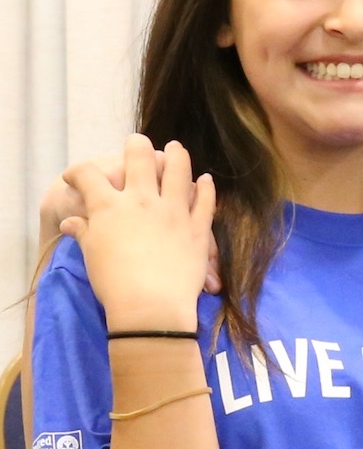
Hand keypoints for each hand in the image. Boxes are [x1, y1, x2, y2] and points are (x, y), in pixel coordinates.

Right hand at [61, 135, 216, 328]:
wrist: (151, 307)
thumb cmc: (114, 284)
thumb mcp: (92, 256)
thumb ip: (83, 234)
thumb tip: (70, 224)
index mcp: (109, 207)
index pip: (88, 176)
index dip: (78, 172)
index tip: (75, 176)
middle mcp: (142, 201)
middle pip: (138, 159)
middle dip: (135, 146)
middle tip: (137, 142)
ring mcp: (173, 211)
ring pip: (178, 172)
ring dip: (177, 156)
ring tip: (176, 147)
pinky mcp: (198, 228)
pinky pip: (205, 202)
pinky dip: (206, 189)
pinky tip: (206, 180)